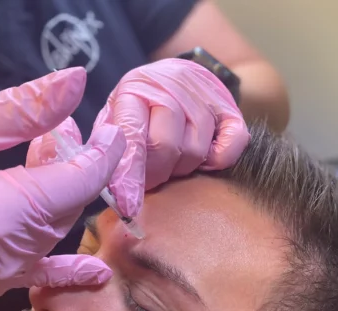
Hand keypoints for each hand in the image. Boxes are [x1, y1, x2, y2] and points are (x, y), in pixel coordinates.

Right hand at [0, 69, 125, 297]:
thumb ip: (21, 110)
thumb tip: (74, 82)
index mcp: (2, 214)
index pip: (79, 181)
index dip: (102, 154)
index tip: (112, 131)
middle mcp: (11, 252)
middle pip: (69, 204)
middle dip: (75, 165)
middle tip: (62, 130)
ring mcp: (4, 273)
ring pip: (57, 228)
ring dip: (62, 194)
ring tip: (44, 154)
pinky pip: (42, 276)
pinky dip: (69, 271)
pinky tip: (96, 273)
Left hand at [93, 58, 249, 216]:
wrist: (174, 78)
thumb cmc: (138, 110)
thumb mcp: (113, 119)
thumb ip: (106, 146)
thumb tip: (106, 181)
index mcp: (134, 90)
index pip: (132, 138)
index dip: (130, 176)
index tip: (128, 205)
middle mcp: (170, 86)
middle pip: (165, 147)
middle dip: (155, 173)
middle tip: (150, 176)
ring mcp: (203, 95)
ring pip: (195, 152)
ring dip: (182, 168)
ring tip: (172, 162)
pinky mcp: (230, 108)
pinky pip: (230, 146)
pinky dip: (217, 161)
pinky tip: (203, 159)